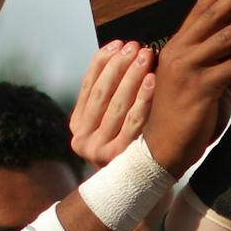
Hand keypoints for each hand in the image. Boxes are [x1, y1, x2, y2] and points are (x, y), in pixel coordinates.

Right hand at [68, 42, 156, 165]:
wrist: (141, 186)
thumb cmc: (132, 145)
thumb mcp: (113, 121)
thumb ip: (110, 94)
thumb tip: (120, 51)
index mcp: (77, 126)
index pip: (88, 86)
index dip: (102, 62)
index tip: (119, 43)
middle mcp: (82, 140)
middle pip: (102, 93)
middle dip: (120, 66)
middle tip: (136, 46)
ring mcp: (98, 151)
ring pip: (117, 105)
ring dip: (132, 76)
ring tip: (146, 56)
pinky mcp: (119, 158)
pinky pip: (134, 122)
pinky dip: (143, 99)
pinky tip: (153, 80)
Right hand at [142, 0, 230, 174]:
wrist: (162, 147)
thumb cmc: (183, 114)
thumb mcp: (198, 78)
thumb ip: (212, 58)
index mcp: (178, 46)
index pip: (201, 9)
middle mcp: (180, 51)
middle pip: (213, 15)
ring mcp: (188, 69)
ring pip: (224, 37)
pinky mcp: (199, 89)